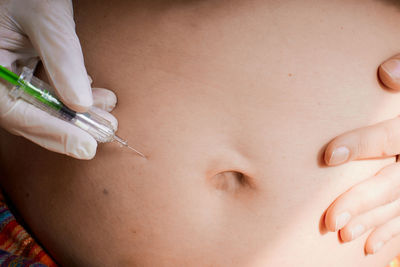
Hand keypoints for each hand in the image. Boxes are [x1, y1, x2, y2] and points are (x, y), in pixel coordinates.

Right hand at [0, 0, 115, 158]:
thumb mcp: (45, 18)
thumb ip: (61, 59)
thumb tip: (80, 104)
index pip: (14, 111)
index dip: (51, 132)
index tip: (85, 146)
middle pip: (28, 114)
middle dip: (69, 127)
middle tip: (102, 134)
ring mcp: (8, 72)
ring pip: (40, 104)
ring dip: (76, 113)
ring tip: (107, 115)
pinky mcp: (24, 68)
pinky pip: (46, 90)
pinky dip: (72, 95)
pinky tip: (96, 97)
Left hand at [323, 53, 399, 254]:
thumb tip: (386, 70)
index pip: (389, 137)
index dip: (361, 145)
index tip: (328, 155)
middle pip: (394, 182)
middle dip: (362, 201)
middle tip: (331, 219)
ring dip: (373, 224)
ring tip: (343, 234)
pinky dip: (392, 234)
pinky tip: (371, 247)